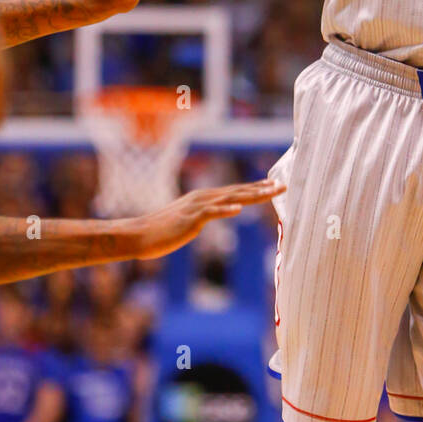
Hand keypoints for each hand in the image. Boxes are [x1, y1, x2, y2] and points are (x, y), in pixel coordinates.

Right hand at [130, 179, 285, 259]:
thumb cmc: (163, 231)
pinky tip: (238, 209)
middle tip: (283, 186)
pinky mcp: (189, 219)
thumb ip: (204, 215)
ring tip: (269, 193)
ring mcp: (196, 208)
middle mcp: (203, 198)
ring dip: (250, 195)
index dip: (256, 188)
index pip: (236, 192)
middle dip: (261, 189)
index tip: (274, 186)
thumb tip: (218, 213)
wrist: (140, 235)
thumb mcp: (189, 221)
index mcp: (205, 198)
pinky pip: (209, 214)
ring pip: (229, 199)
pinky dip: (224, 210)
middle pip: (238, 192)